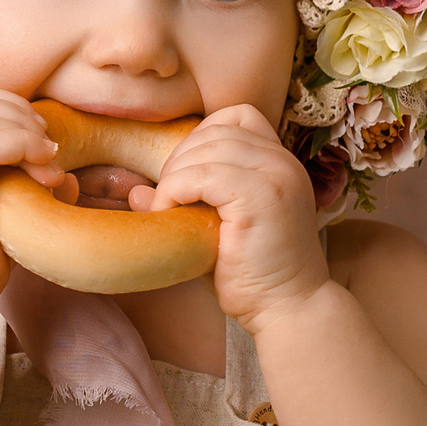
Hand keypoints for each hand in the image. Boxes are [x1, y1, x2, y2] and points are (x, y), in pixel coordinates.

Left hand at [133, 103, 328, 329]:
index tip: (185, 176)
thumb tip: (137, 192)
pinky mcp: (260, 196)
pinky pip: (202, 175)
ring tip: (167, 210)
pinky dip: (175, 191)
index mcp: (280, 163)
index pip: (238, 116)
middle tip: (168, 199)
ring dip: (175, 176)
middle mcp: (282, 161)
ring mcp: (275, 175)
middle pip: (216, 129)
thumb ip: (186, 203)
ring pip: (205, 149)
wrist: (289, 310)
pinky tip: (169, 215)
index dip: (202, 136)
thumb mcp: (215, 230)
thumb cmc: (253, 276)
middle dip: (181, 159)